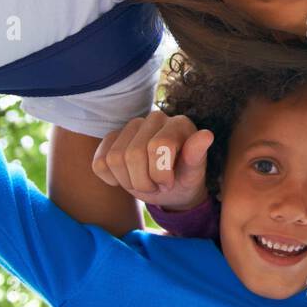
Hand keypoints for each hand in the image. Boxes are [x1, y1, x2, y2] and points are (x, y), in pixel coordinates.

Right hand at [92, 111, 212, 211]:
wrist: (169, 188)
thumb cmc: (184, 179)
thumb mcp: (194, 174)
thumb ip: (197, 155)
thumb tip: (206, 135)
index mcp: (179, 123)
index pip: (158, 146)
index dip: (161, 174)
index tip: (170, 183)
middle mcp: (155, 118)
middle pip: (133, 154)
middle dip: (144, 181)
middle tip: (156, 186)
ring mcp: (132, 126)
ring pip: (114, 158)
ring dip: (128, 181)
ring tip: (145, 182)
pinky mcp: (112, 138)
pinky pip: (99, 162)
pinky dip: (111, 178)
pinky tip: (127, 178)